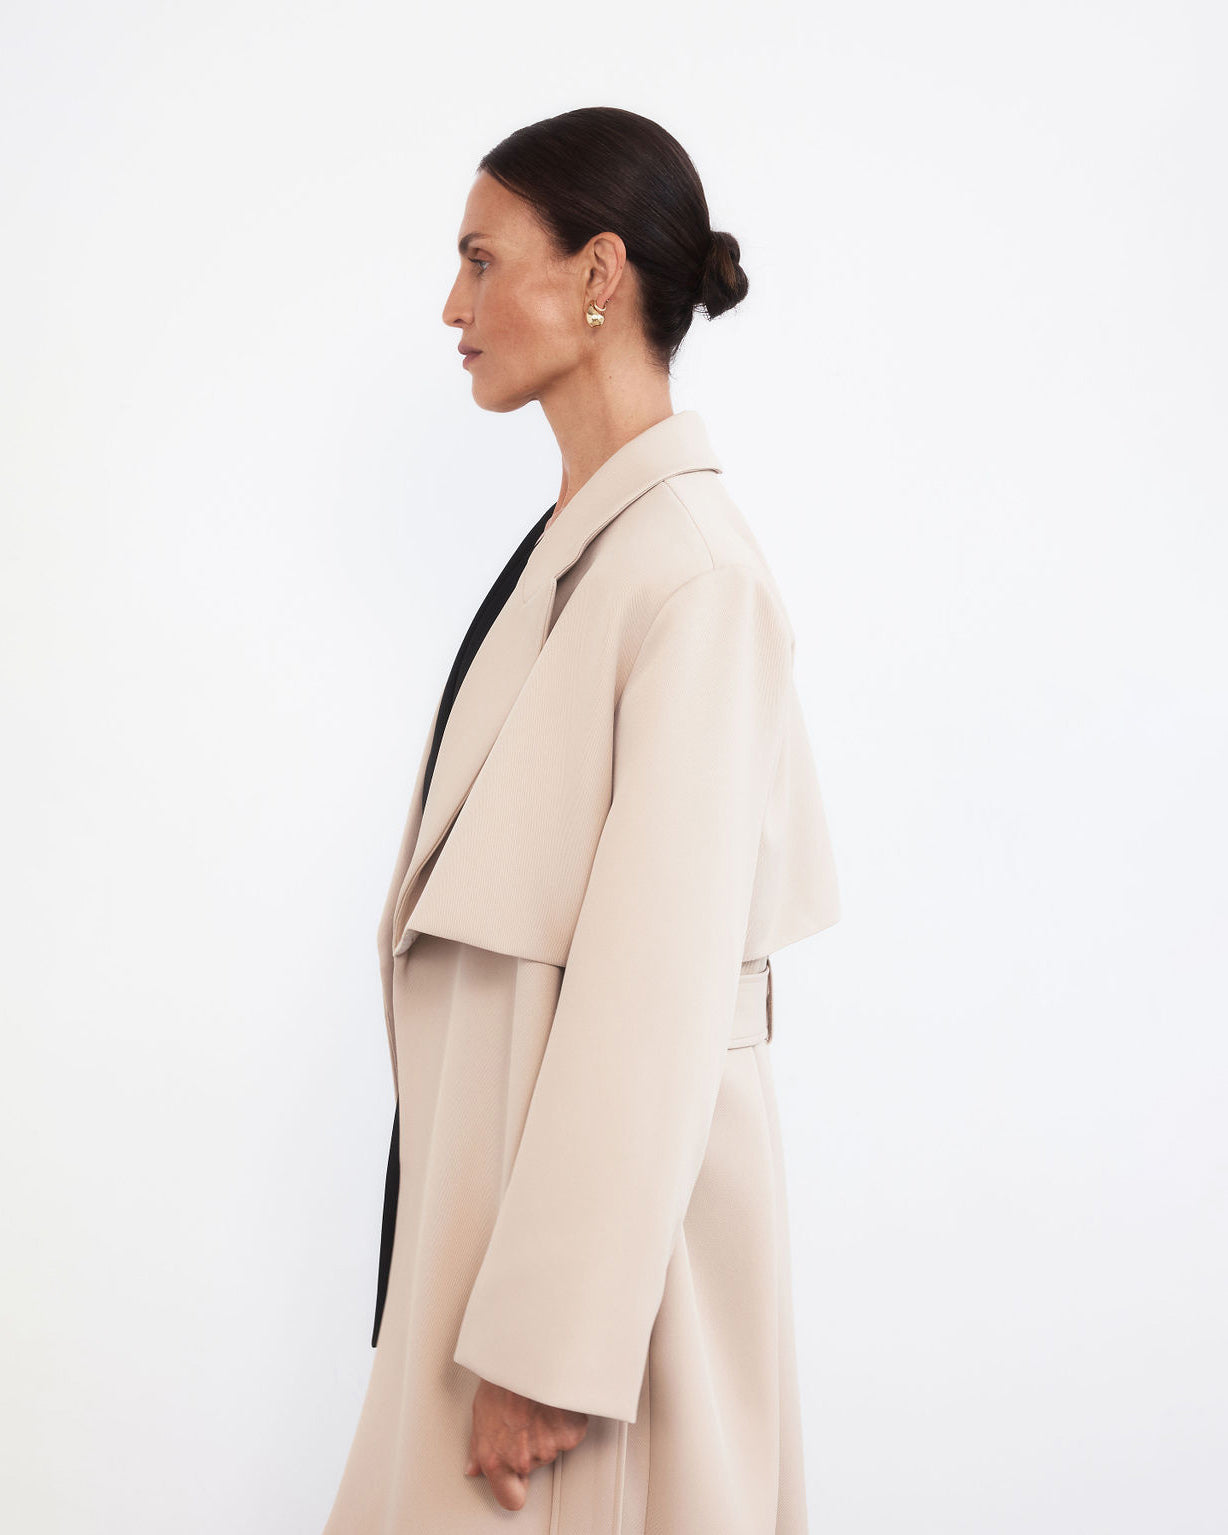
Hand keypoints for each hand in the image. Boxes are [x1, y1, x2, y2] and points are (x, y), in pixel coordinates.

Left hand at [463, 1378, 588, 1509]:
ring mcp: (548, 1447)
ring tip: (538, 1401)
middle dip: (531, 1445)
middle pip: (533, 1465)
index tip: (517, 1480)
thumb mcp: (480, 1411)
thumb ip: (478, 1447)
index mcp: (496, 1459)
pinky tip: (553, 1398)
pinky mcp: (570, 1433)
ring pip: (552, 1447)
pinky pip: (571, 1432)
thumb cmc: (502, 1376)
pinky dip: (566, 1418)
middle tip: (526, 1415)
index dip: (515, 1488)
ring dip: (548, 1429)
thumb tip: (474, 1467)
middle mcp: (522, 1459)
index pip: (510, 1498)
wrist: (528, 1353)